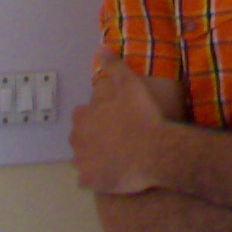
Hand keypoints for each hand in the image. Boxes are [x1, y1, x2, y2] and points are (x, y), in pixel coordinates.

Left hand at [70, 51, 165, 194]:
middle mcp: (77, 140)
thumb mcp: (130, 84)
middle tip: (117, 140)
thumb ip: (114, 67)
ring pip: (84, 160)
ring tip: (117, 158)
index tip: (114, 120)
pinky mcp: (90, 182)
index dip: (97, 118)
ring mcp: (82, 163)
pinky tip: (113, 175)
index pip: (82, 116)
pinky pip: (89, 181)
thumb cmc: (142, 117)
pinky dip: (97, 179)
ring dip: (94, 159)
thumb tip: (100, 49)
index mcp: (83, 117)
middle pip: (81, 139)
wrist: (155, 151)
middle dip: (93, 139)